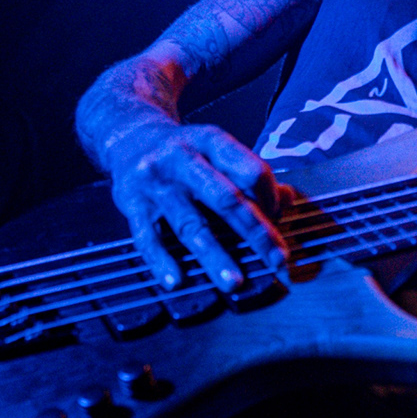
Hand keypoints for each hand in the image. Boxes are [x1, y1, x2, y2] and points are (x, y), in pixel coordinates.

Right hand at [100, 119, 290, 291]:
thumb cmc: (183, 150)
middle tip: (277, 262)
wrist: (127, 134)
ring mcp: (155, 182)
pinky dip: (161, 260)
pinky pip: (147, 236)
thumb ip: (250, 173)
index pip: (251, 170)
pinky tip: (177, 281)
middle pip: (226, 199)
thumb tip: (289, 200)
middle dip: (256, 233)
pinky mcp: (131, 203)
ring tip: (233, 283)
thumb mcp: (215, 149)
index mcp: (211, 141)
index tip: (279, 221)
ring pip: (190, 223)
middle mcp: (182, 159)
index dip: (271, 198)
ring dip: (214, 256)